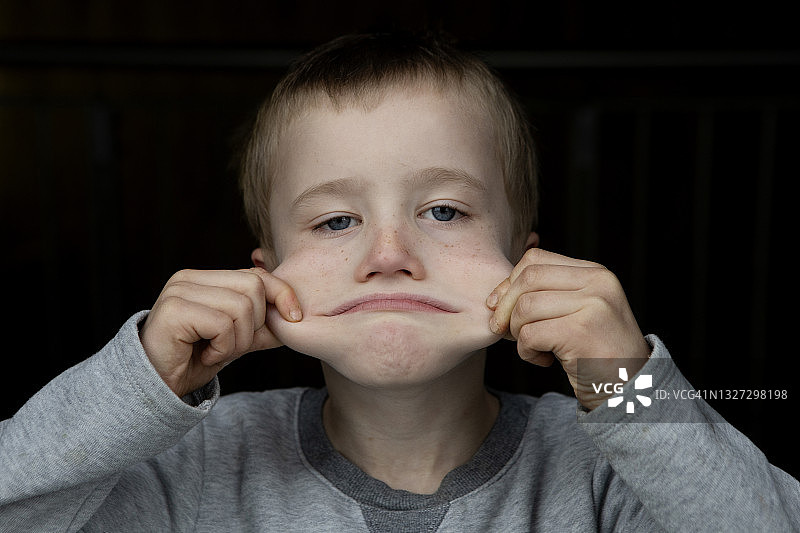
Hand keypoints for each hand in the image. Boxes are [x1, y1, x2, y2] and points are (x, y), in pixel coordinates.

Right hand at [139, 268, 300, 397]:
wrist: (157, 388)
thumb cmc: (193, 362)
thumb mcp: (236, 341)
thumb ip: (261, 327)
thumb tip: (295, 317)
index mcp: (205, 278)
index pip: (256, 275)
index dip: (281, 294)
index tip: (294, 317)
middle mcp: (189, 278)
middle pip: (254, 287)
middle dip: (254, 324)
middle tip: (231, 346)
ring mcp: (179, 291)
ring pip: (241, 307)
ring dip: (237, 341)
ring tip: (216, 352)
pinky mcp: (174, 310)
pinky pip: (223, 324)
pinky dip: (223, 348)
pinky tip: (205, 356)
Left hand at [487, 248, 650, 409]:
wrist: (630, 389)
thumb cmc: (595, 352)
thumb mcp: (577, 312)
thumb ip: (546, 295)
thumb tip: (494, 297)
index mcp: (595, 272)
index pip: (535, 260)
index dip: (510, 283)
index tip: (500, 307)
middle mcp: (598, 283)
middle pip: (527, 279)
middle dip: (506, 307)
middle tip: (506, 331)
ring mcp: (593, 305)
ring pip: (525, 307)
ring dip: (518, 333)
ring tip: (536, 348)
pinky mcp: (582, 331)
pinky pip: (530, 334)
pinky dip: (527, 351)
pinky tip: (545, 361)